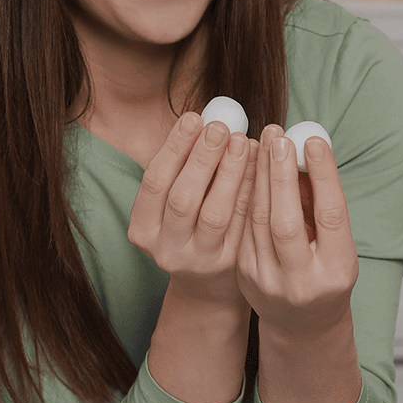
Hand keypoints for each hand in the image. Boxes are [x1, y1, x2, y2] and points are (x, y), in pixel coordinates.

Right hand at [127, 112, 256, 305]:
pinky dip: (250, 191)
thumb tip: (205, 119)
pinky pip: (242, 223)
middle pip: (183, 198)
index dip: (175, 148)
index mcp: (143, 229)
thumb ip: (183, 167)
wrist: (206, 284)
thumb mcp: (172, 203)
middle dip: (203, 158)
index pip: (155, 182)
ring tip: (244, 141)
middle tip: (222, 127)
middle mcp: (166, 249)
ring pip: (215, 213)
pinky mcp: (229, 265)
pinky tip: (260, 166)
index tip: (194, 117)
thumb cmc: (189, 226)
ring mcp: (198, 260)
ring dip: (231, 173)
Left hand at [239, 125, 358, 334]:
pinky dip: (245, 193)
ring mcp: (268, 282)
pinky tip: (247, 167)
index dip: (322, 176)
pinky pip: (243, 227)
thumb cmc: (326, 270)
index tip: (313, 140)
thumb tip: (304, 150)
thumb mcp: (337, 242)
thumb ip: (321, 203)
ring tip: (262, 143)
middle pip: (286, 221)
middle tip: (279, 135)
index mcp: (336, 271)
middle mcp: (302, 282)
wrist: (302, 322)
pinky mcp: (244, 275)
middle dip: (280, 174)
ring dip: (258, 177)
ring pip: (257, 221)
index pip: (330, 216)